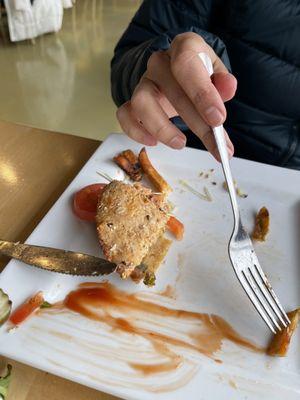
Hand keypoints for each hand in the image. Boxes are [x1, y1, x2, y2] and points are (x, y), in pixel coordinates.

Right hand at [116, 32, 236, 159]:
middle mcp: (159, 63)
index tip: (218, 119)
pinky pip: (125, 115)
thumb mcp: (215, 74)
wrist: (177, 75)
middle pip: (172, 91)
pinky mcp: (132, 102)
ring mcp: (143, 82)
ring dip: (162, 128)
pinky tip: (153, 142)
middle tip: (214, 144)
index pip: (186, 64)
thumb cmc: (198, 76)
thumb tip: (228, 88)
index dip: (202, 93)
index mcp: (183, 48)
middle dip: (196, 122)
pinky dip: (136, 131)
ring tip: (181, 144)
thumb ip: (223, 82)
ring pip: (142, 103)